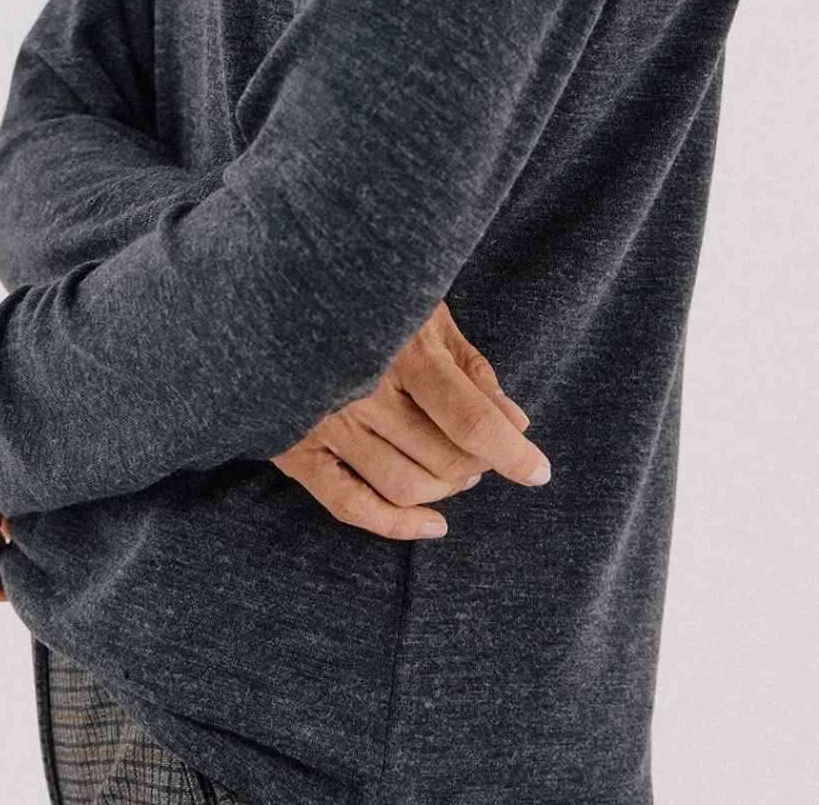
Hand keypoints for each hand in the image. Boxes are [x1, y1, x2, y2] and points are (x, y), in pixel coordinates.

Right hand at [270, 301, 548, 538]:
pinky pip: (350, 504)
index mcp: (403, 350)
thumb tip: (516, 421)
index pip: (469, 418)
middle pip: (442, 458)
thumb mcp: (427, 315)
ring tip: (460, 473)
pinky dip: (394, 526)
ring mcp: (326, 421)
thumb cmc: (370, 299)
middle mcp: (363, 389)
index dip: (511, 452)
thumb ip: (472, 368)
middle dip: (478, 465)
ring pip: (404, 486)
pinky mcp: (296, 447)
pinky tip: (431, 525)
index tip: (538, 470)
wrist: (280, 292)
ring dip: (445, 491)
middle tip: (486, 454)